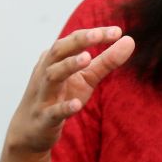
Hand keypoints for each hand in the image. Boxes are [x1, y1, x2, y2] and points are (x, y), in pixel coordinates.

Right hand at [7, 27, 134, 153]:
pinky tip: (76, 104)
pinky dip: (64, 107)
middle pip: (58, 51)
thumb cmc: (61, 97)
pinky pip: (53, 112)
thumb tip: (130, 41)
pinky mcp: (44, 118)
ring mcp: (43, 95)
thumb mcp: (87, 78)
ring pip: (51, 76)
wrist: (31, 130)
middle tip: (97, 35)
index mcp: (55, 59)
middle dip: (77, 42)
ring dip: (68, 66)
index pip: (73, 40)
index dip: (94, 34)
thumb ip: (107, 60)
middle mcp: (45, 72)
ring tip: (87, 58)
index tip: (117, 31)